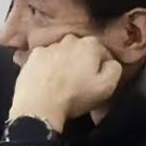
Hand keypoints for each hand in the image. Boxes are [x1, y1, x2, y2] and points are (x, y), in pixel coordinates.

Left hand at [10, 31, 124, 131]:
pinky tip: (48, 82)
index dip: (103, 68)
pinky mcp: (31, 57)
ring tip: (63, 85)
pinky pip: (45, 61)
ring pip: (62, 55)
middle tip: (81, 83)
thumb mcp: (107, 85)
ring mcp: (47, 47)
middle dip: (83, 64)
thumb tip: (110, 62)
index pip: (103, 53)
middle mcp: (68, 40)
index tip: (98, 81)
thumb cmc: (75, 96)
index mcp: (90, 44)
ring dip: (64, 65)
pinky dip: (48, 68)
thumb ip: (114, 68)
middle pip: (81, 51)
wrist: (39, 106)